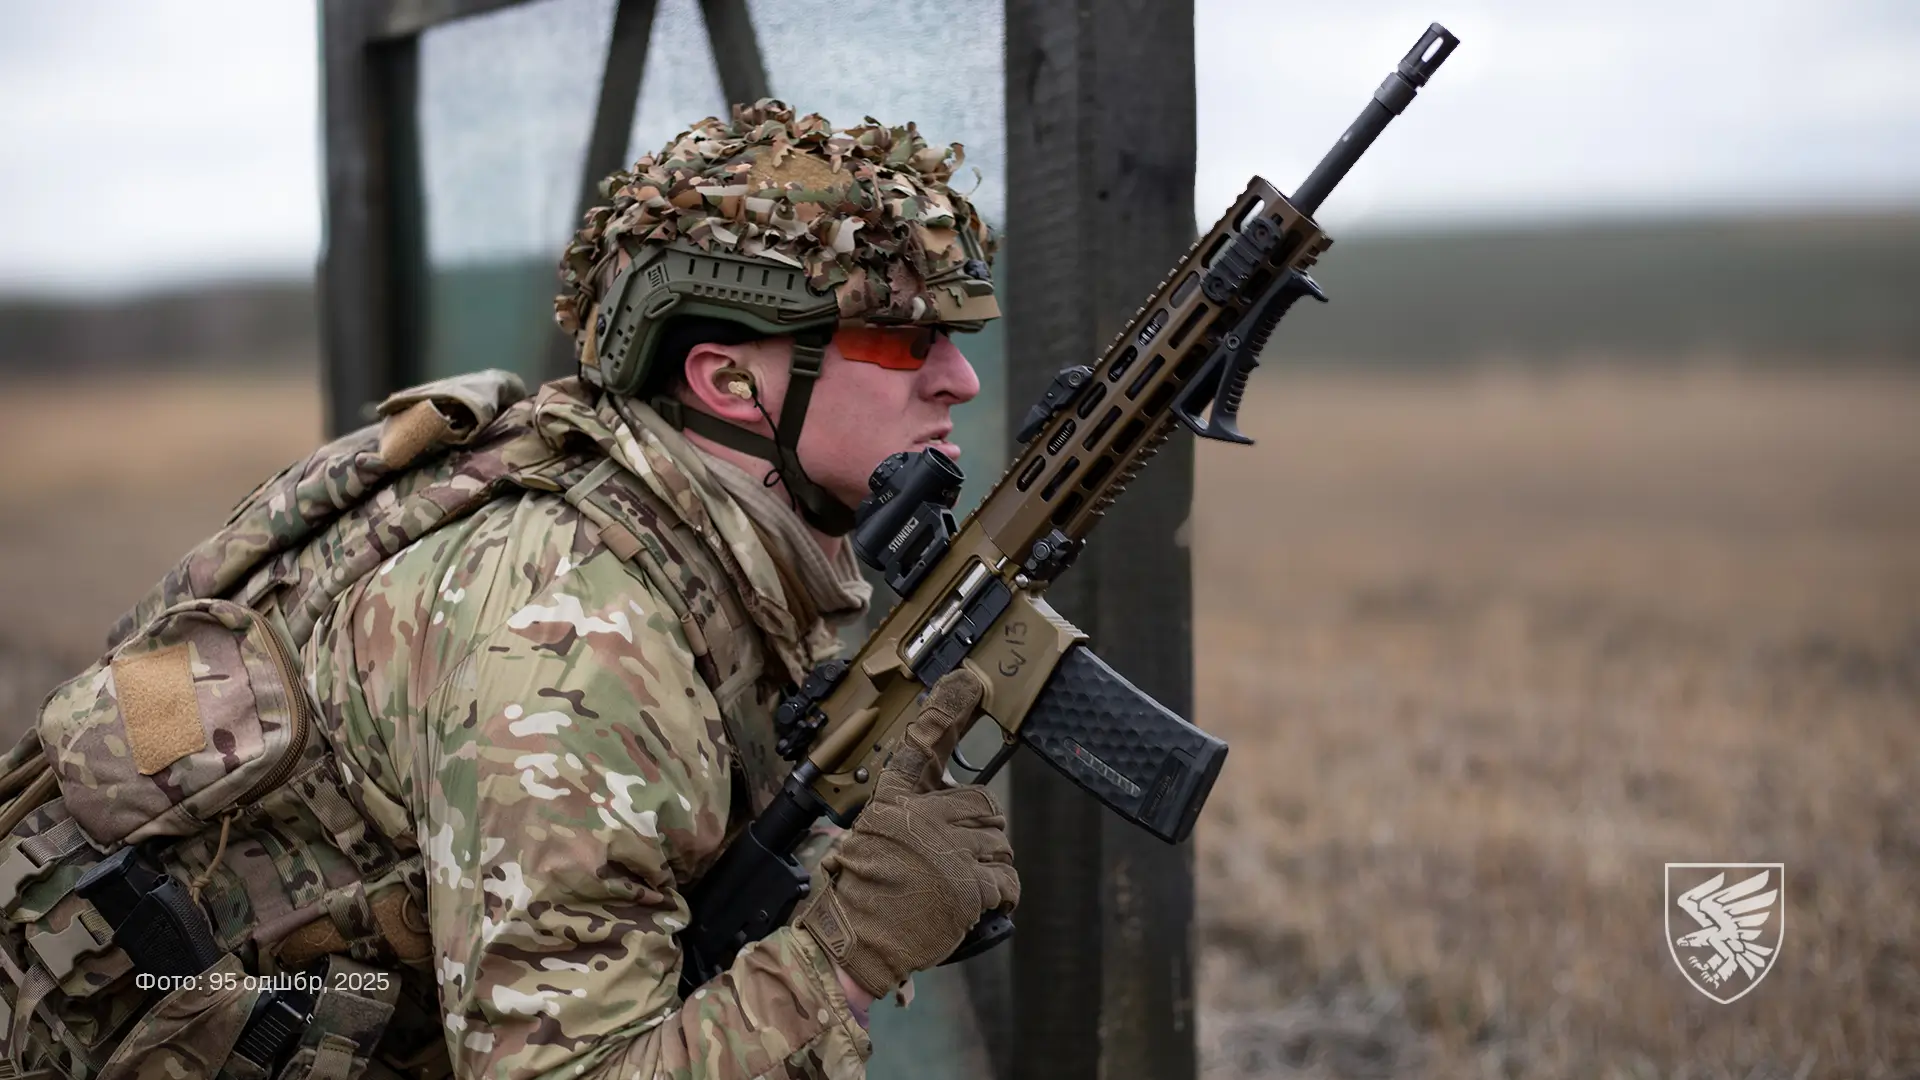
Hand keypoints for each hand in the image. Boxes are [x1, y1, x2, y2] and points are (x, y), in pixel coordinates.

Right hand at [797, 669, 1018, 997]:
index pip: (923, 741)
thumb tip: (952, 806)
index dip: (948, 707)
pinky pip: (1007, 880)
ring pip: (999, 843)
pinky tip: (977, 904)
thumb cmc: (862, 891)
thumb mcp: (873, 835)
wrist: (855, 939)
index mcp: (895, 798)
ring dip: (989, 867)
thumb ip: (910, 815)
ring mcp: (948, 848)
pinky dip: (1000, 895)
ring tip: (957, 887)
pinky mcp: (971, 883)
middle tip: (955, 860)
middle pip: (984, 803)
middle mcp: (923, 815)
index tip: (967, 680)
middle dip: (979, 833)